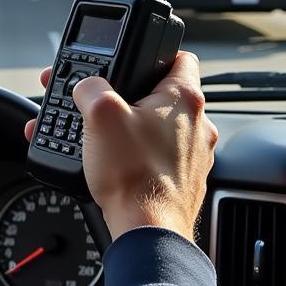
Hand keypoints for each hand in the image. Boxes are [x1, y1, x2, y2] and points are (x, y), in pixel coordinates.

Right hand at [24, 53, 216, 242]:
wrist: (147, 232)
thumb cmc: (134, 175)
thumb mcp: (99, 114)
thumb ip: (90, 87)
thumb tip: (87, 87)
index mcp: (184, 99)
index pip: (180, 57)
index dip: (154, 52)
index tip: (135, 57)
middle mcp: (197, 126)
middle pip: (160, 96)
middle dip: (127, 96)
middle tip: (101, 101)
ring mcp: (192, 156)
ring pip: (155, 129)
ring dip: (127, 128)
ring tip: (97, 134)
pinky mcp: (181, 181)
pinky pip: (155, 157)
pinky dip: (133, 155)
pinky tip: (109, 161)